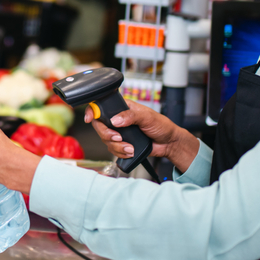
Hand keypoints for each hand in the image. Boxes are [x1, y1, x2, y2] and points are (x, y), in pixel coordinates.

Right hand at [85, 100, 199, 172]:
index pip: (102, 106)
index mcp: (122, 108)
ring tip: (131, 147)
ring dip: (117, 147)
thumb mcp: (147, 117)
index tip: (90, 119)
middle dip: (108, 135)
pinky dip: (121, 153)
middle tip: (119, 138)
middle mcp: (118, 119)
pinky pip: (113, 150)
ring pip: (106, 141)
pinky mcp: (122, 144)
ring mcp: (119, 132)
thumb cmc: (161, 126)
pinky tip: (131, 151)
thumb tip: (115, 120)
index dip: (93, 112)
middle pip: (100, 127)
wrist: (168, 143)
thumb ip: (131, 116)